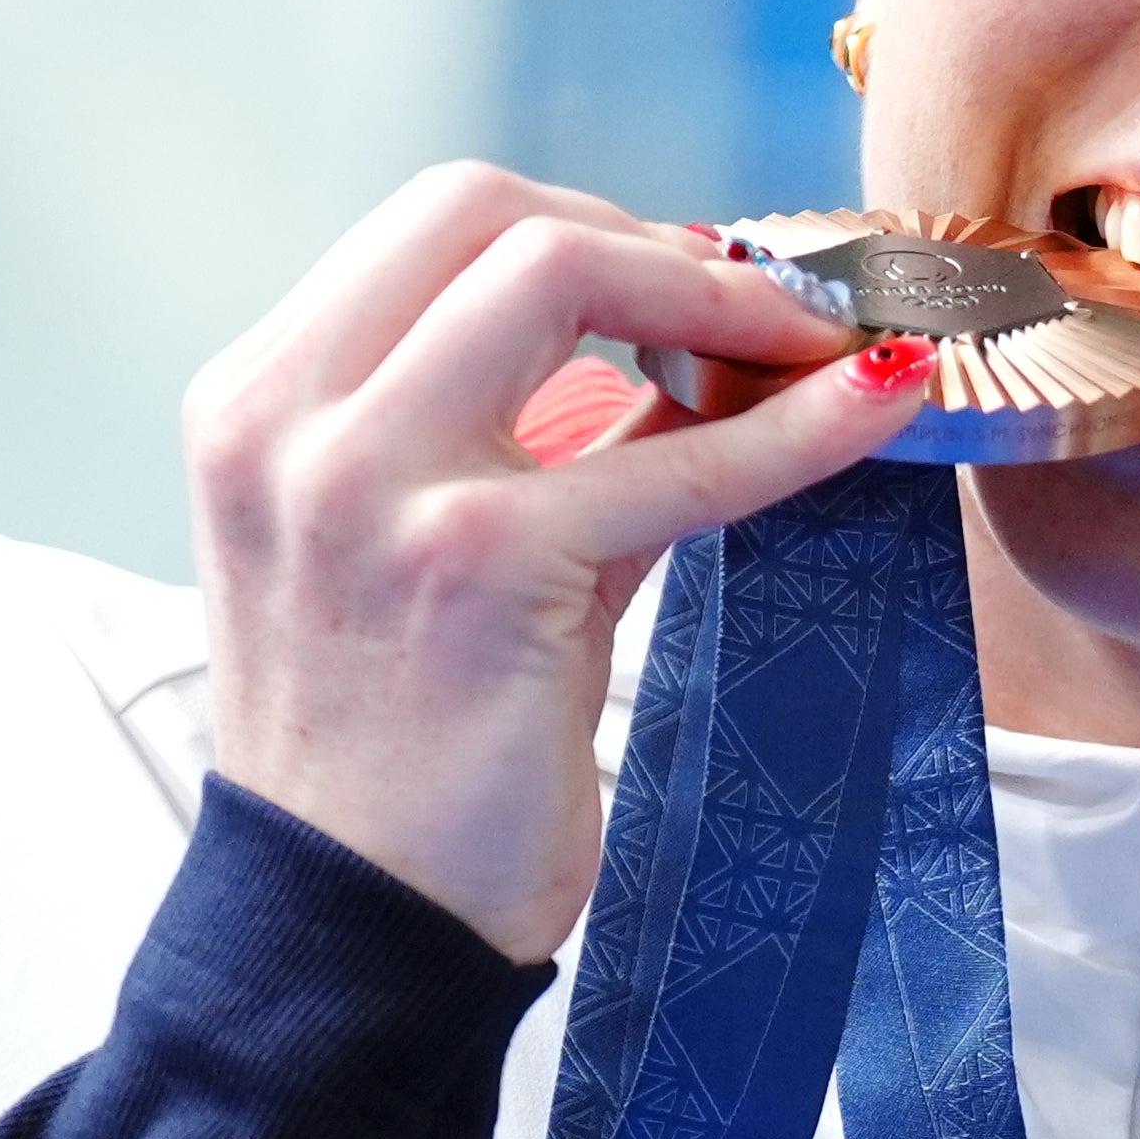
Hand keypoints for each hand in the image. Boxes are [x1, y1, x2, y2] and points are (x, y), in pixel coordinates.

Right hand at [190, 163, 923, 959]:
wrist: (354, 925)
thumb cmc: (400, 751)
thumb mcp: (427, 552)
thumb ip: (536, 442)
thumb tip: (691, 357)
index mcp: (259, 402)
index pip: (436, 220)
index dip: (592, 226)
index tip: (697, 279)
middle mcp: (287, 422)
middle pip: (493, 214)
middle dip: (657, 242)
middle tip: (768, 309)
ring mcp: (366, 485)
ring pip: (565, 277)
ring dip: (721, 295)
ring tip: (817, 344)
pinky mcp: (474, 564)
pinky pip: (676, 457)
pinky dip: (799, 422)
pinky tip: (880, 397)